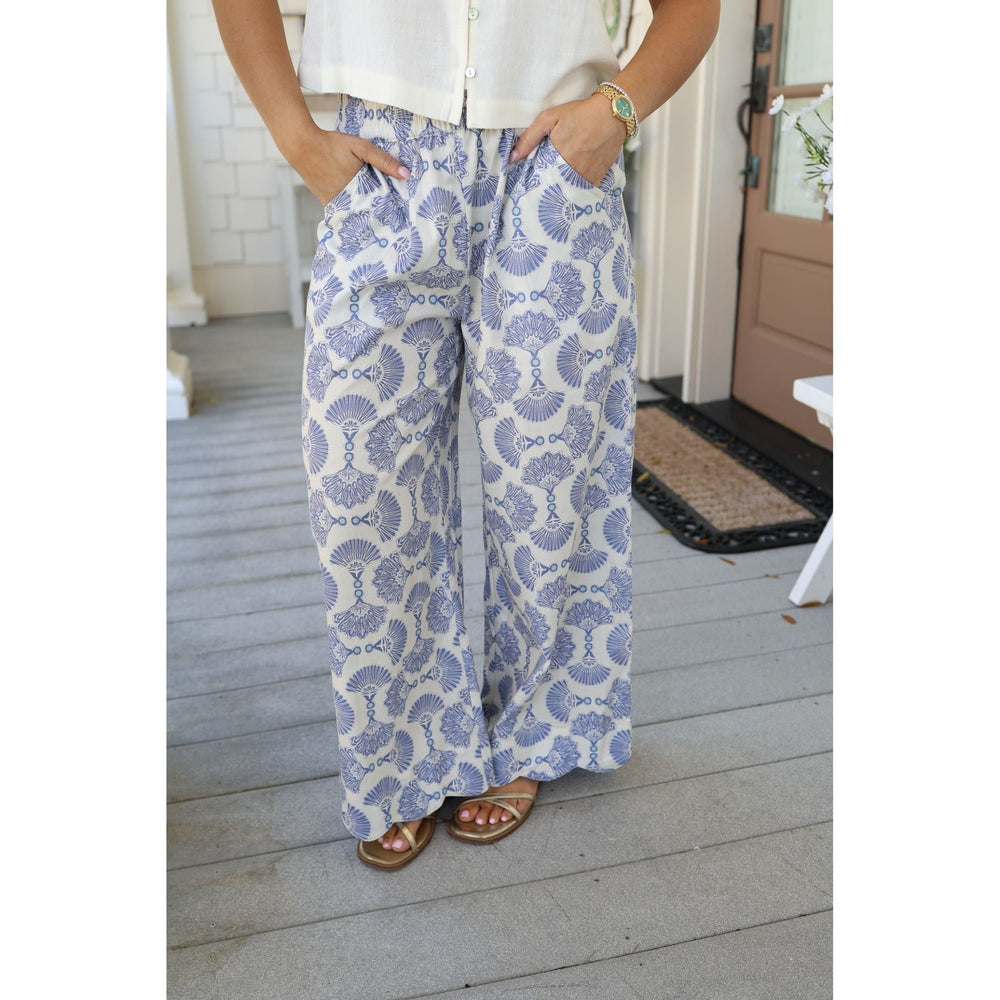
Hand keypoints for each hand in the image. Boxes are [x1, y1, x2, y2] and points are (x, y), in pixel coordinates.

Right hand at [286, 125, 410, 205]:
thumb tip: (406, 174)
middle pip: (368, 211)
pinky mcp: (326, 201)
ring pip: (355, 211)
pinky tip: (360, 205)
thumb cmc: (332, 144)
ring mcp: (335, 203)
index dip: (389, 208)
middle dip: (378, 211)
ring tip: (379, 212)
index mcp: (357, 190)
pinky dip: (351, 207)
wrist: (301, 145)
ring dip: (365, 210)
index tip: (400, 213)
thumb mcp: (361, 147)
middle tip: (393, 216)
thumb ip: (384, 161)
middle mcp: (346, 201)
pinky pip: (343, 208)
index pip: (379, 206)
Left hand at [509, 94, 626, 186]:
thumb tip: (512, 157)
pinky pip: (585, 189)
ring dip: (563, 191)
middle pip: (555, 188)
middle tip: (542, 194)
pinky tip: (573, 188)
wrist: (613, 113)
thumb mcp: (550, 118)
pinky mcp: (598, 176)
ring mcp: (587, 175)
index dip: (536, 183)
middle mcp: (573, 170)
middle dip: (548, 190)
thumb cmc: (580, 113)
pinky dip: (579, 190)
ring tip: (557, 192)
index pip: (541, 180)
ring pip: (570, 191)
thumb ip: (529, 138)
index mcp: (558, 158)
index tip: (530, 187)